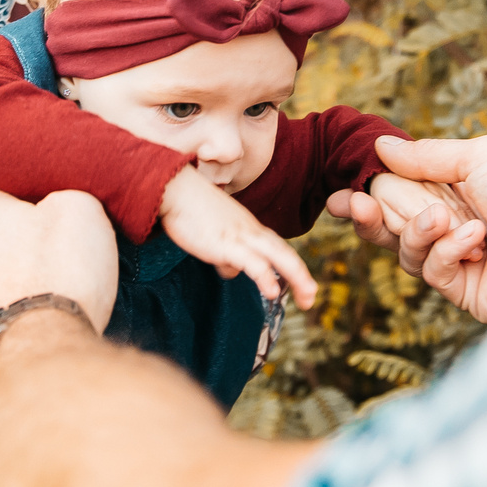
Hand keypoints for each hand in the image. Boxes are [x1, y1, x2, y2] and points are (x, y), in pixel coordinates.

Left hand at [0, 189, 119, 375]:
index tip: (45, 222)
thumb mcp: (81, 210)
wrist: (41, 356)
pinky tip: (24, 326)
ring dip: (0, 286)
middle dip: (8, 247)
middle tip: (45, 261)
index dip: (23, 206)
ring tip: (37, 298)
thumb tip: (56, 205)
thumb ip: (61, 195)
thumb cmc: (58, 278)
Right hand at [159, 170, 317, 306]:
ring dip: (296, 277)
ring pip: (278, 256)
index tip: (300, 288)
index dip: (293, 268)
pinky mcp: (227, 243)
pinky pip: (252, 262)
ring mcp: (241, 236)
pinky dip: (265, 277)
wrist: (175, 188)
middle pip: (285, 254)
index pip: (278, 249)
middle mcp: (251, 231)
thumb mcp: (214, 235)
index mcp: (250, 228)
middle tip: (311, 298)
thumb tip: (232, 272)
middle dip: (302, 277)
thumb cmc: (189, 210)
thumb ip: (226, 254)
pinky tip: (272, 292)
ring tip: (308, 297)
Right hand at [324, 135, 486, 323]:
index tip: (340, 193)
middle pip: (391, 221)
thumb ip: (426, 156)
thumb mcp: (480, 159)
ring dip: (417, 230)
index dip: (368, 191)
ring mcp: (460, 259)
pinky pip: (430, 271)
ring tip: (443, 219)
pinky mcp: (465, 292)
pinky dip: (445, 251)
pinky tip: (472, 239)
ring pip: (405, 248)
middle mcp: (455, 223)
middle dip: (372, 212)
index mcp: (459, 187)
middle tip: (352, 204)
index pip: (399, 188)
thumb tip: (379, 147)